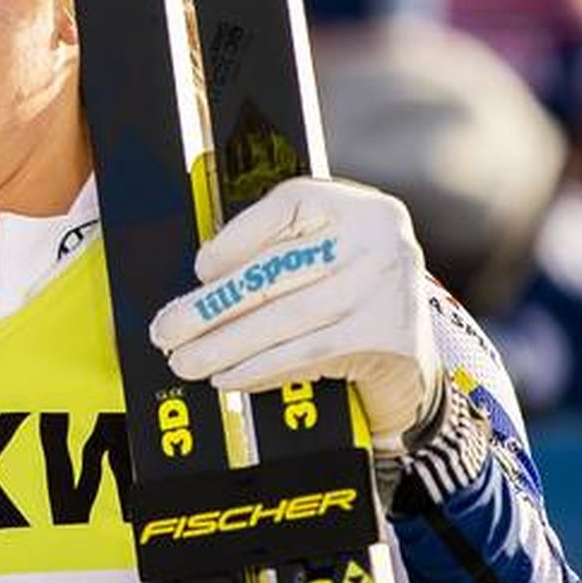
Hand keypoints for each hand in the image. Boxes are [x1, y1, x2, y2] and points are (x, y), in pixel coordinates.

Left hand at [148, 179, 441, 454]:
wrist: (412, 359)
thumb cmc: (352, 300)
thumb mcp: (324, 262)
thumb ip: (277, 254)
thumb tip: (202, 280)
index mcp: (357, 206)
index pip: (288, 206)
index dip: (236, 238)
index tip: (200, 269)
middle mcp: (379, 238)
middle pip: (276, 270)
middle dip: (211, 305)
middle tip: (168, 328)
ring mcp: (387, 288)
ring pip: (284, 317)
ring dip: (224, 344)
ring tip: (187, 360)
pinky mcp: (387, 339)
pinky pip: (306, 354)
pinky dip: (260, 367)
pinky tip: (229, 376)